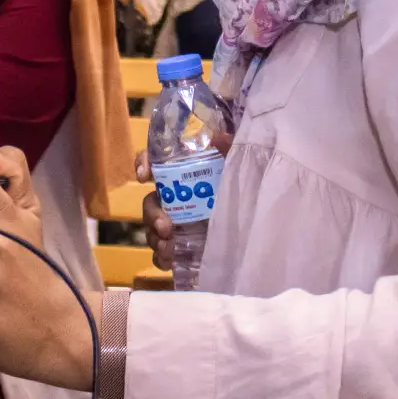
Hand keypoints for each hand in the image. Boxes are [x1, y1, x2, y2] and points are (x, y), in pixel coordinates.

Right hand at [137, 131, 232, 270]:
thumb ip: (228, 147)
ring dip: (155, 239)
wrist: (254, 225)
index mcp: (182, 176)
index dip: (142, 164)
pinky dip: (161, 258)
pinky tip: (169, 260)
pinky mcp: (180, 248)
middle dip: (152, 215)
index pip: (154, 162)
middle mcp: (174, 200)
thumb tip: (216, 138)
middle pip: (150, 203)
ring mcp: (175, 225)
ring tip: (169, 248)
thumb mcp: (235, 164)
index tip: (144, 176)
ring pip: (151, 230)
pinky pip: (160, 254)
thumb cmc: (241, 188)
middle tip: (166, 227)